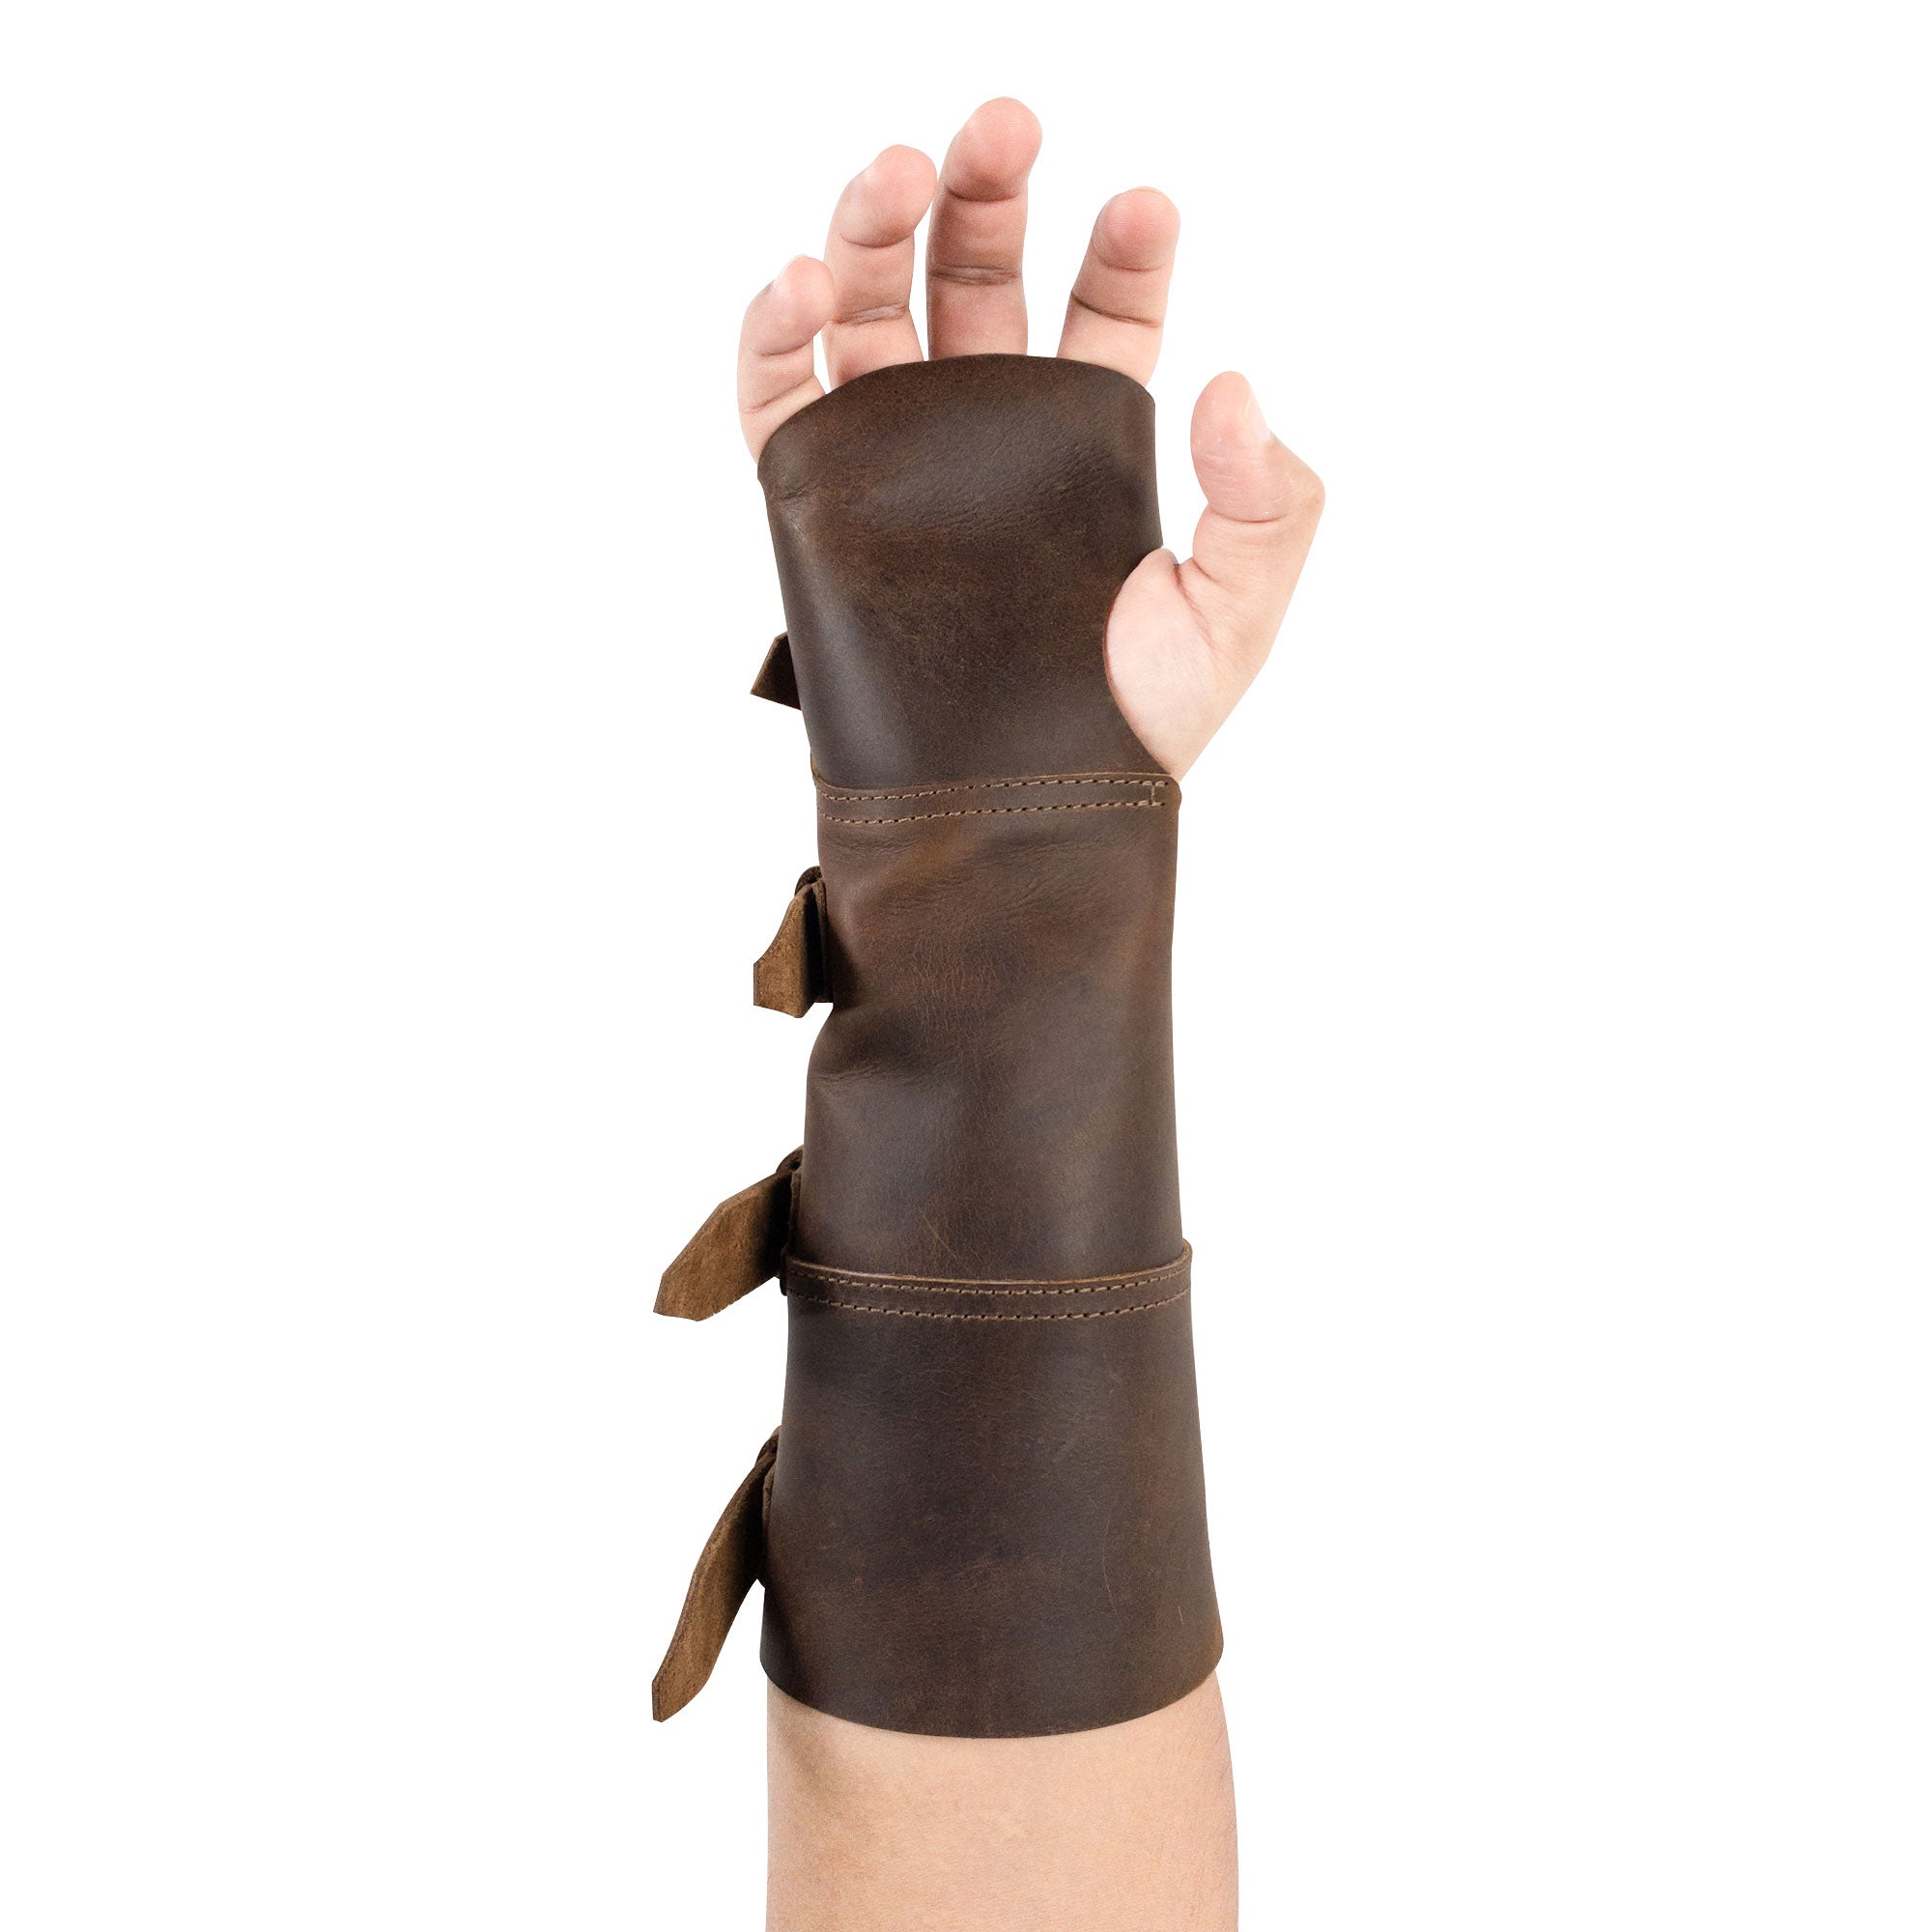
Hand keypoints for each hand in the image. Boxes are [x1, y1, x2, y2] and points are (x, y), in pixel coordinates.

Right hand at [734, 98, 1322, 778]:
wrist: (1019, 823)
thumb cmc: (1128, 734)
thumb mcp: (1233, 622)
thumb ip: (1268, 507)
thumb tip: (1240, 385)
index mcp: (1083, 439)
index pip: (1103, 311)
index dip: (1125, 251)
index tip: (1147, 204)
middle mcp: (983, 429)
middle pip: (975, 275)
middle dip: (987, 191)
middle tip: (1007, 126)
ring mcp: (894, 455)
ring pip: (869, 309)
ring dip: (872, 226)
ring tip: (898, 173)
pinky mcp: (815, 498)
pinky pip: (778, 395)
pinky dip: (775, 331)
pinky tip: (801, 281)